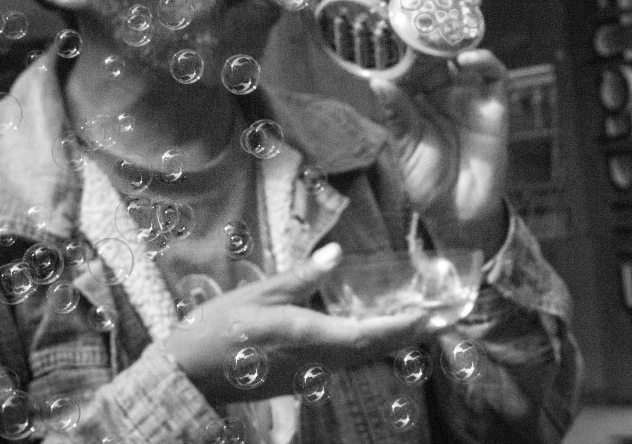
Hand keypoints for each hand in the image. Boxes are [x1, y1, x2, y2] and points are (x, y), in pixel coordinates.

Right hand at [166, 243, 430, 403]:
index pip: (369, 334)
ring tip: (415, 320)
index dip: (404, 325)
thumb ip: (302, 277)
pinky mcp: (301, 378)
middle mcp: (318, 360)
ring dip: (390, 340)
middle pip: (373, 349)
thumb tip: (336, 253)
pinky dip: (365, 345)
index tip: (433, 314)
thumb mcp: (259, 295)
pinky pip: (344, 360)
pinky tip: (371, 331)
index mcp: (310, 336)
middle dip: (409, 333)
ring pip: (361, 357)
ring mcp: (310, 373)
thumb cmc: (218, 329)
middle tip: (441, 317)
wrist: (190, 376)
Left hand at [370, 49, 509, 253]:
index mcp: (416, 101)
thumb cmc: (427, 181)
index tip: (387, 35)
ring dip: (453, 44)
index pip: (409, 67)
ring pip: (465, 58)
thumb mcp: (406, 147)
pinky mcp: (493, 105)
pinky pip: (494, 75)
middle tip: (415, 24)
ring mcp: (469, 97)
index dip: (401, 51)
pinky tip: (466, 58)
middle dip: (426, 40)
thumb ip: (397, 115)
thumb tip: (377, 82)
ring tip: (439, 37)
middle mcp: (442, 94)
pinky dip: (484, 60)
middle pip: (436, 56)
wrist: (458, 212)